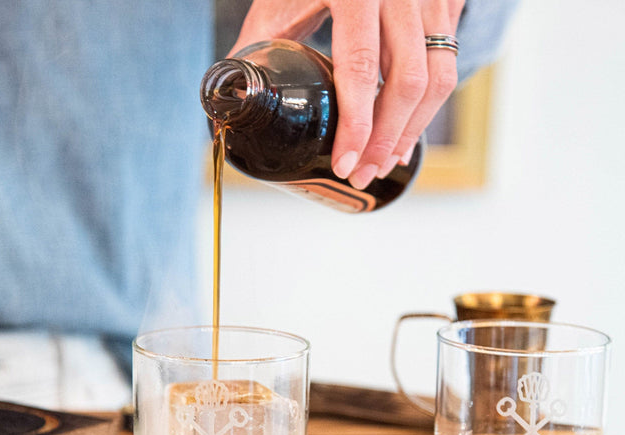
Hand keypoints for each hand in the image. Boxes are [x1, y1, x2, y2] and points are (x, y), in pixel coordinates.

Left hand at [231, 0, 464, 188]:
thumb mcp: (276, 3)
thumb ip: (256, 48)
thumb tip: (230, 104)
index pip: (360, 69)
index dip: (356, 127)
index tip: (344, 165)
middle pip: (407, 81)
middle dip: (384, 141)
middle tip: (361, 175)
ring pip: (437, 78)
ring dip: (410, 131)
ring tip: (381, 164)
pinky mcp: (445, 3)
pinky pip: (447, 66)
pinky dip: (426, 109)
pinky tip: (403, 136)